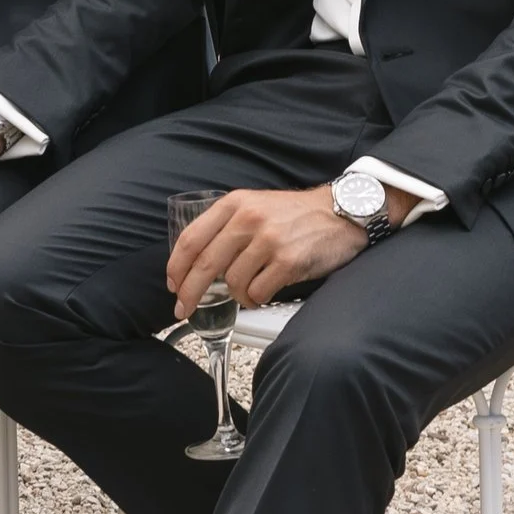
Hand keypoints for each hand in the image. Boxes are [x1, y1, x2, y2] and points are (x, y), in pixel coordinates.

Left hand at [168, 184, 363, 316]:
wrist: (341, 212)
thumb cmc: (295, 214)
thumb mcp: (255, 205)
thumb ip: (227, 226)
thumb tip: (197, 262)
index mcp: (234, 204)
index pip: (191, 239)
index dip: (176, 267)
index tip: (172, 285)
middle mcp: (248, 219)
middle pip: (205, 265)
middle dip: (190, 293)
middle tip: (184, 308)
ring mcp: (269, 240)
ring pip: (232, 283)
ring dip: (237, 295)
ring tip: (249, 290)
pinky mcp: (288, 261)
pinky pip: (258, 292)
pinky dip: (256, 299)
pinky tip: (264, 292)